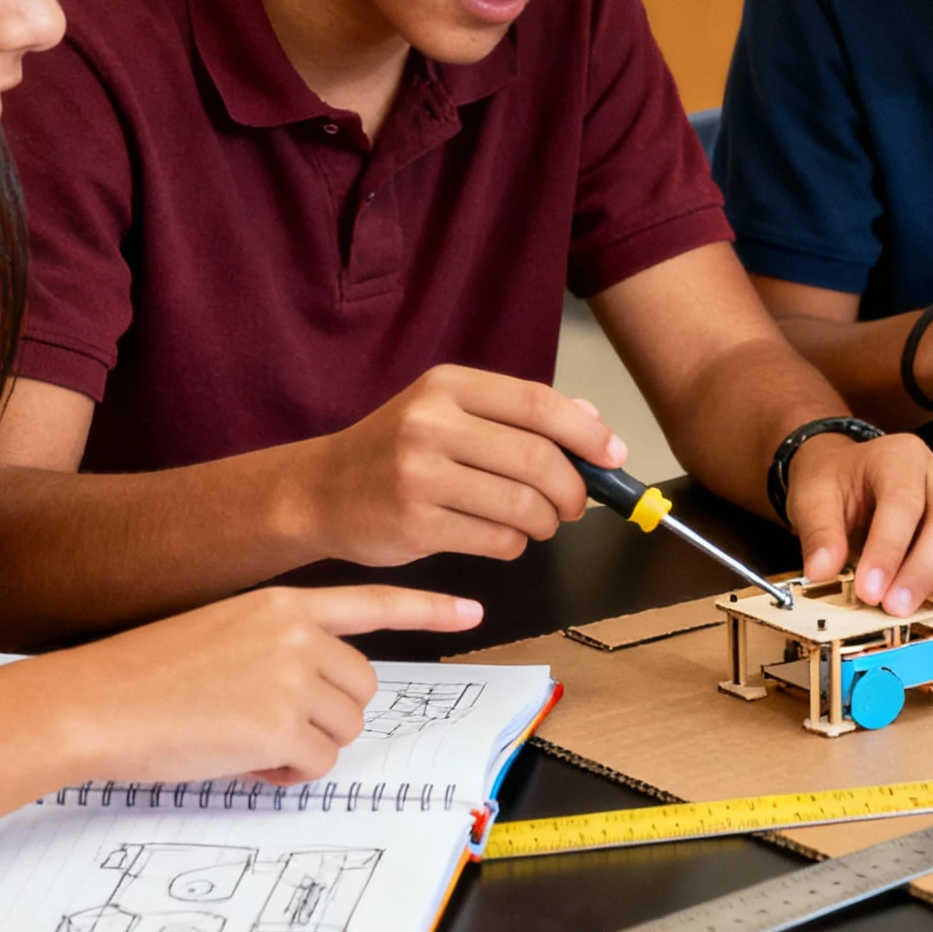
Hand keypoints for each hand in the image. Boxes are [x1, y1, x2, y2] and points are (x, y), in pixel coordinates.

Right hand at [31, 585, 483, 784]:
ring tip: (242, 738)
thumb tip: (329, 693)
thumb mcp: (224, 636)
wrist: (94, 703)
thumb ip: (282, 650)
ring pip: (344, 730)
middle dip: (324, 717)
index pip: (372, 602)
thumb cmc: (144, 678)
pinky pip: (318, 765)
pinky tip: (240, 758)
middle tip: (261, 723)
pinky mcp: (283, 726)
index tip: (472, 608)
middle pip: (361, 689)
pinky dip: (287, 774)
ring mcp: (293, 679)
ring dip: (304, 747)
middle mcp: (298, 635)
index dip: (428, 607)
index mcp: (283, 605)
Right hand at [292, 365, 621, 565]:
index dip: (587, 433)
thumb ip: (515, 414)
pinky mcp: (414, 524)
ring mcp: (419, 475)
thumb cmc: (393, 452)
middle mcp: (431, 423)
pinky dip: (515, 545)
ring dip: (547, 523)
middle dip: (573, 490)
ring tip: (541, 524)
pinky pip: (496, 540)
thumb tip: (590, 420)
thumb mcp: (446, 413)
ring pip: (522, 505)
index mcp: (448, 386)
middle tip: (577, 504)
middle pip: (538, 459)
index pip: (538, 403)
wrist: (319, 491)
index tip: (614, 456)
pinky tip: (505, 539)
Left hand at [782, 431, 932, 613]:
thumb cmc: (838, 487)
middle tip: (894, 610)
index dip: (888, 550)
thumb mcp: (812, 499)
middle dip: (924, 573)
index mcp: (902, 457)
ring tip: (914, 617)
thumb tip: (822, 570)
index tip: (868, 590)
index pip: (904, 501)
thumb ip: (819, 532)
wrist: (853, 481)